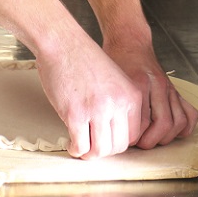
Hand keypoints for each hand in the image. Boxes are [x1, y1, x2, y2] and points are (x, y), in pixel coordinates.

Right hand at [36, 45, 142, 159]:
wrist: (63, 43)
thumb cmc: (85, 59)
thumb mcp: (115, 80)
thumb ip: (119, 104)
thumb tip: (113, 133)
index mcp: (132, 96)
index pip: (133, 135)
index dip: (118, 142)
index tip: (107, 139)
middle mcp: (118, 104)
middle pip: (118, 146)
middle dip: (104, 150)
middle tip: (92, 144)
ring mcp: (97, 110)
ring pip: (100, 150)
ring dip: (90, 153)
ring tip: (82, 145)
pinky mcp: (75, 114)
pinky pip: (80, 145)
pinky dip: (75, 149)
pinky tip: (71, 143)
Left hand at [105, 42, 197, 149]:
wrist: (129, 42)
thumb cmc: (117, 61)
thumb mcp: (110, 80)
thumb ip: (115, 105)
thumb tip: (115, 134)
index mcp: (139, 83)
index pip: (142, 122)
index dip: (133, 137)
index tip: (124, 140)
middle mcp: (158, 86)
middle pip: (164, 124)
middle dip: (151, 140)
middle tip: (139, 143)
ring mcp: (169, 88)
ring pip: (179, 121)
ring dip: (167, 136)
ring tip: (153, 138)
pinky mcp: (176, 90)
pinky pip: (190, 113)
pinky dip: (185, 127)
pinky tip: (173, 131)